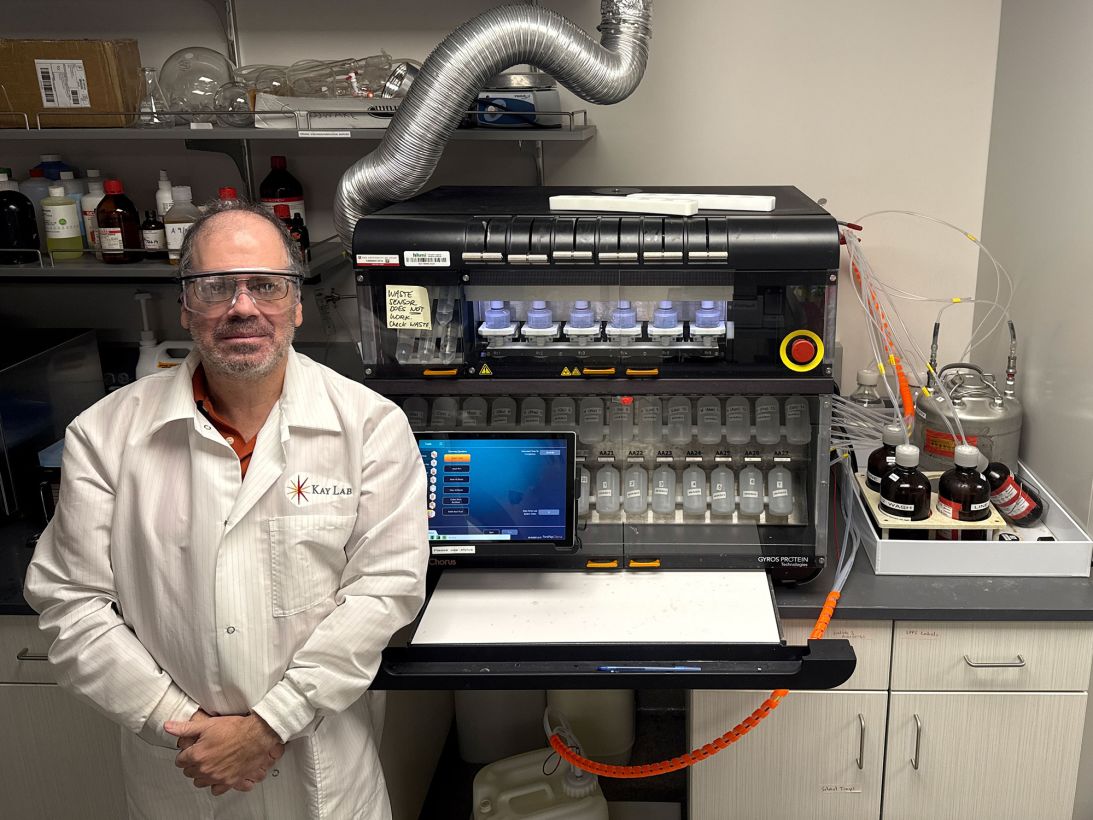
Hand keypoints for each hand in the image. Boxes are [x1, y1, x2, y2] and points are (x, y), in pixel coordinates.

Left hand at [166, 713, 284, 795]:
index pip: (180, 761)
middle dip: (192, 764)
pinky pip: (215, 790)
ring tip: (208, 765)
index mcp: (197, 754)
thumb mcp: (208, 724)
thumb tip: (168, 727)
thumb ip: (185, 727)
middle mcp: (205, 768)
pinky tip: (218, 775)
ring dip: (201, 774)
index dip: (185, 754)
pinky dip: (215, 784)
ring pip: (200, 782)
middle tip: (200, 755)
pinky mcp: (229, 781)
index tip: (191, 751)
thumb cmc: (235, 729)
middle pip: (189, 772)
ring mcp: (217, 777)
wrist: (257, 735)